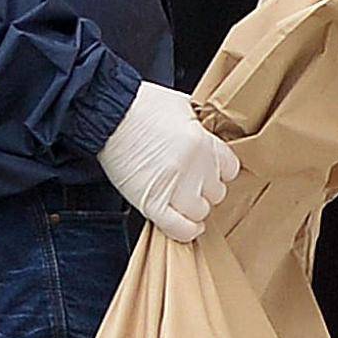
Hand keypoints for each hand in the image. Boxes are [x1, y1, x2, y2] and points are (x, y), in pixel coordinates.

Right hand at [97, 82, 238, 242]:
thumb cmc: (140, 106)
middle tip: (187, 182)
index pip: (230, 171)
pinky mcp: (151, 202)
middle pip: (216, 193)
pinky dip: (185, 231)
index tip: (205, 171)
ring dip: (192, 208)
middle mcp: (195, 167)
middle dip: (203, 189)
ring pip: (200, 212)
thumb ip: (200, 127)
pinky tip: (184, 226)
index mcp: (205, 143)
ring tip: (179, 199)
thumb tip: (205, 137)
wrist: (108, 112)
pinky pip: (179, 229)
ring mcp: (174, 187)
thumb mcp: (183, 107)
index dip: (216, 172)